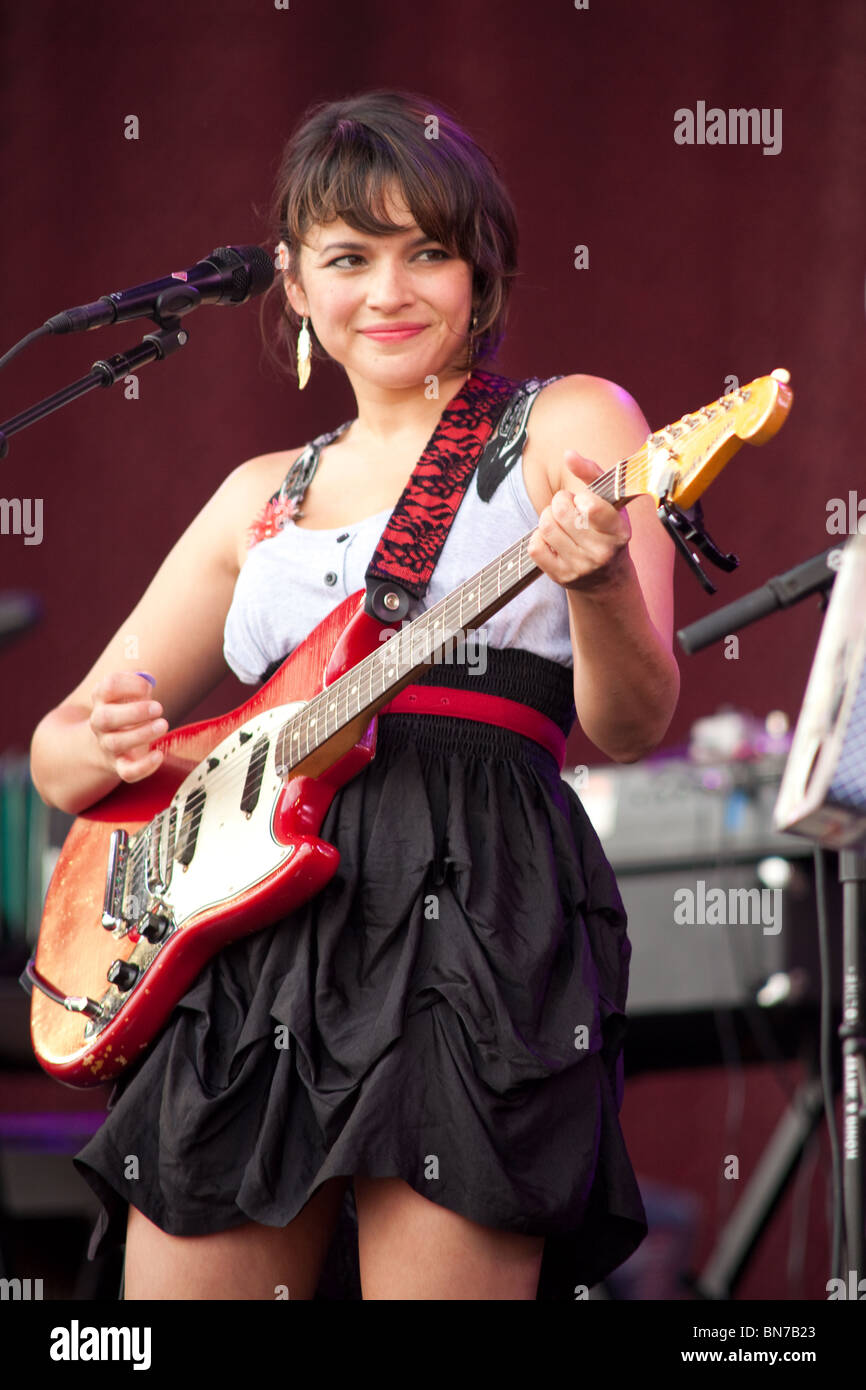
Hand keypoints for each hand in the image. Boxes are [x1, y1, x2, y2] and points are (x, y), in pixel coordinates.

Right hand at [89, 672, 167, 781]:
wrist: (107, 743)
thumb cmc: (127, 711)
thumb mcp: (130, 694)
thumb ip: (139, 684)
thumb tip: (148, 679)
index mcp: (102, 699)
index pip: (108, 686)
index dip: (129, 683)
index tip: (148, 686)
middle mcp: (100, 722)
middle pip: (105, 718)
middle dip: (134, 712)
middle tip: (159, 708)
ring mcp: (108, 745)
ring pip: (116, 743)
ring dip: (141, 734)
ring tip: (163, 725)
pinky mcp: (120, 765)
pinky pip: (127, 772)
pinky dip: (144, 766)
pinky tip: (159, 755)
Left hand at [527, 448, 631, 592]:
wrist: (607, 579)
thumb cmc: (607, 531)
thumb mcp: (610, 502)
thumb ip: (591, 473)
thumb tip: (568, 454)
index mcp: (618, 531)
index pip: (591, 507)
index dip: (580, 498)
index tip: (584, 502)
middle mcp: (601, 552)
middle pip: (561, 511)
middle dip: (560, 502)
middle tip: (568, 508)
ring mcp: (580, 567)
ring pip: (546, 527)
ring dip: (548, 517)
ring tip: (559, 521)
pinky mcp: (560, 576)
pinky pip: (535, 547)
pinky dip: (539, 537)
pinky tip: (552, 538)